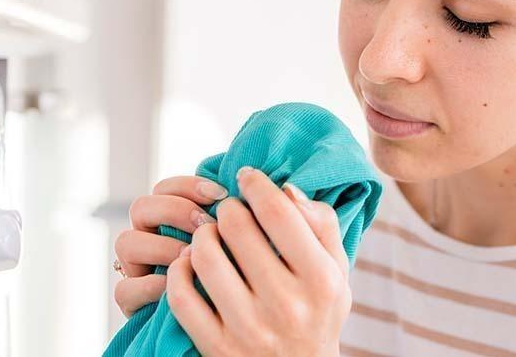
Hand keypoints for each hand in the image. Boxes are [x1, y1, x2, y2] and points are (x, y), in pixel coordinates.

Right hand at [113, 175, 226, 317]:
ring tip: (192, 257)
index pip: (166, 188)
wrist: (224, 326)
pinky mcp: (131, 301)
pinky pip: (125, 288)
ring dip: (162, 246)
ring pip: (126, 242)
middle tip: (206, 224)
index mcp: (169, 219)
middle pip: (142, 207)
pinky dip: (150, 286)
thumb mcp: (238, 244)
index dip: (189, 185)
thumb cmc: (236, 279)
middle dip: (175, 210)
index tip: (221, 194)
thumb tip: (266, 190)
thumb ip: (238, 219)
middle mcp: (149, 238)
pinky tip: (178, 286)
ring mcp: (136, 268)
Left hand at [166, 167, 350, 356]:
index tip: (246, 177)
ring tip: (209, 235)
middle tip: (228, 211)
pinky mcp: (217, 347)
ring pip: (205, 256)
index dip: (255, 184)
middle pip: (236, 227)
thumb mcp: (336, 270)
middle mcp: (287, 305)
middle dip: (227, 208)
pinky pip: (182, 296)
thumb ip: (321, 224)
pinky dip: (178, 271)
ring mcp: (249, 329)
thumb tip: (286, 188)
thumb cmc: (317, 311)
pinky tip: (189, 265)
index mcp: (321, 280)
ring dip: (201, 235)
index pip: (278, 212)